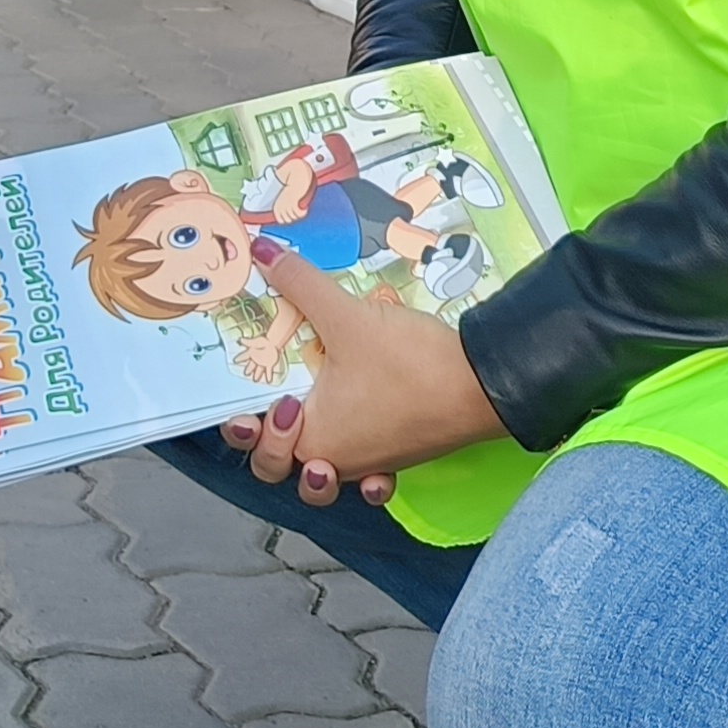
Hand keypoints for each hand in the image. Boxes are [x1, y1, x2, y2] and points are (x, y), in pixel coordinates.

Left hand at [220, 241, 504, 506]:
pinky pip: (370, 474)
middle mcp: (337, 460)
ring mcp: (369, 461)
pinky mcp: (399, 452)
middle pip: (282, 469)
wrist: (482, 385)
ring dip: (311, 470)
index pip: (261, 446)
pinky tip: (364, 457)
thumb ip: (300, 284)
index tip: (246, 404)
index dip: (245, 428)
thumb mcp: (348, 317)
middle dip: (270, 447)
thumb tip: (262, 251)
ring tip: (310, 442)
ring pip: (323, 476)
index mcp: (315, 439)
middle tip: (279, 407)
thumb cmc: (410, 364)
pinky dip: (363, 475)